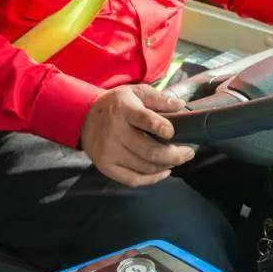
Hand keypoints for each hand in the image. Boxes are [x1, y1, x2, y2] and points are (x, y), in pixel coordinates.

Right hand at [79, 84, 194, 187]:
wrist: (84, 116)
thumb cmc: (117, 104)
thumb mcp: (136, 92)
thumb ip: (159, 98)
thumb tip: (181, 106)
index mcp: (124, 110)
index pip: (145, 120)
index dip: (162, 128)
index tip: (173, 133)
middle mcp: (115, 132)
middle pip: (149, 151)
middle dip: (175, 155)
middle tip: (188, 153)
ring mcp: (109, 152)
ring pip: (144, 167)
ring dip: (166, 166)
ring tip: (177, 160)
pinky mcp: (106, 166)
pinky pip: (132, 179)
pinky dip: (152, 179)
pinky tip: (164, 172)